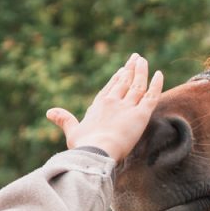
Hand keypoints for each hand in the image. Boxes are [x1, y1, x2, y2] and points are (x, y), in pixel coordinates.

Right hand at [46, 54, 163, 162]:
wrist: (96, 152)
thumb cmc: (84, 146)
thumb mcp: (72, 132)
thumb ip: (64, 120)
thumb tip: (49, 112)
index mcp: (98, 105)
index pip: (110, 88)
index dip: (117, 79)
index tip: (122, 70)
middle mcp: (113, 102)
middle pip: (124, 81)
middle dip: (130, 69)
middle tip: (136, 58)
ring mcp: (127, 106)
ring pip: (138, 85)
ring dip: (141, 71)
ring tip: (143, 61)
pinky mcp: (140, 114)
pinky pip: (151, 95)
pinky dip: (156, 84)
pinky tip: (159, 74)